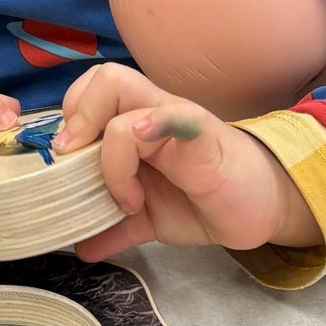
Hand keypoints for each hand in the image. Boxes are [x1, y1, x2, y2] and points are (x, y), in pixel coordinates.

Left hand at [54, 63, 317, 258]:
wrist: (260, 206)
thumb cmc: (204, 199)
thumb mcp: (149, 218)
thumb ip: (114, 227)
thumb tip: (81, 248)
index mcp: (135, 125)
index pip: (90, 92)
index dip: (70, 120)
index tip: (66, 164)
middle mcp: (152, 112)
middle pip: (103, 77)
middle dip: (77, 117)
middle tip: (76, 164)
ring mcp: (176, 119)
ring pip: (120, 90)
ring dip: (107, 147)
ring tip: (124, 197)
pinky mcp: (201, 136)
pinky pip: (170, 115)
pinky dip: (144, 133)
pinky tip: (139, 173)